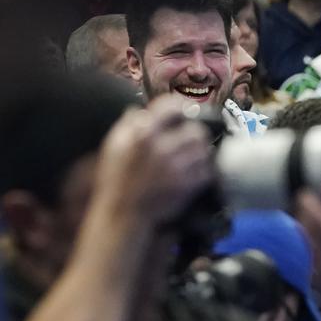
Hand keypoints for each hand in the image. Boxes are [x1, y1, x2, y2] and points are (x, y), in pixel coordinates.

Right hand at [93, 95, 213, 226]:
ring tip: (193, 156)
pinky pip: (207, 170)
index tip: (183, 112)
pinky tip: (194, 172)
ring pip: (204, 149)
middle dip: (194, 133)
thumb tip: (139, 110)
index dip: (180, 107)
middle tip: (190, 139)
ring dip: (200, 152)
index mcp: (143, 134)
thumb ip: (128, 124)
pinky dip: (203, 171)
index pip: (172, 107)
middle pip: (195, 129)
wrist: (123, 213)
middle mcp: (162, 147)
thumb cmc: (116, 178)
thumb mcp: (114, 146)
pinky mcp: (187, 184)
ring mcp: (177, 166)